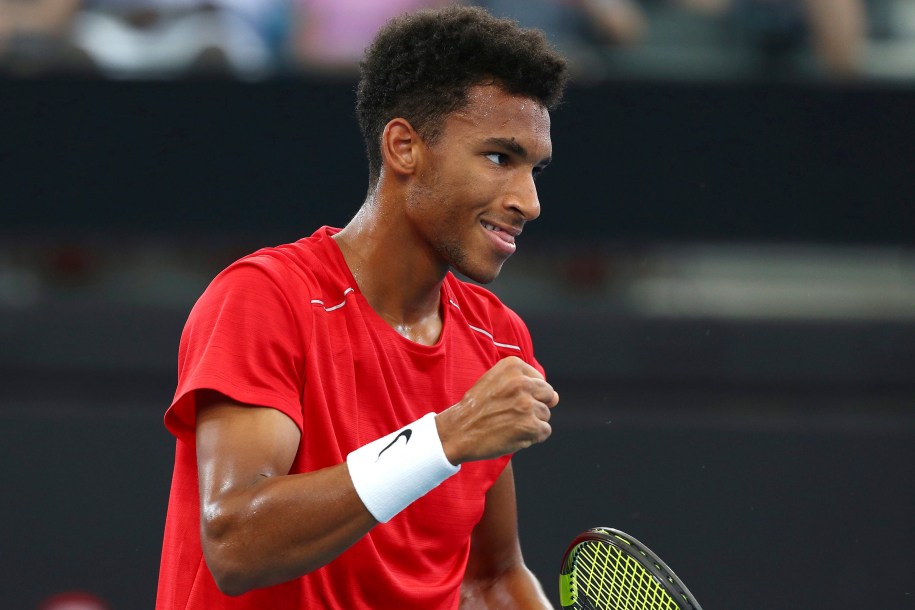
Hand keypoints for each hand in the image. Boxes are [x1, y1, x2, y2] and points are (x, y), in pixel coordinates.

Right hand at [436, 356, 558, 463]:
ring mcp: (527, 404)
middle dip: (535, 407)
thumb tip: (556, 397)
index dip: (527, 395)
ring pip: (546, 415)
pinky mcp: (530, 426)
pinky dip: (532, 437)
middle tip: (512, 414)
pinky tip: (514, 435)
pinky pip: (545, 431)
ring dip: (531, 423)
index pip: (540, 381)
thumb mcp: (495, 382)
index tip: (509, 401)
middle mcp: (522, 382)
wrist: (458, 431)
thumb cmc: (476, 408)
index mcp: (513, 366)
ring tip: (509, 425)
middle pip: (548, 396)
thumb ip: (525, 383)